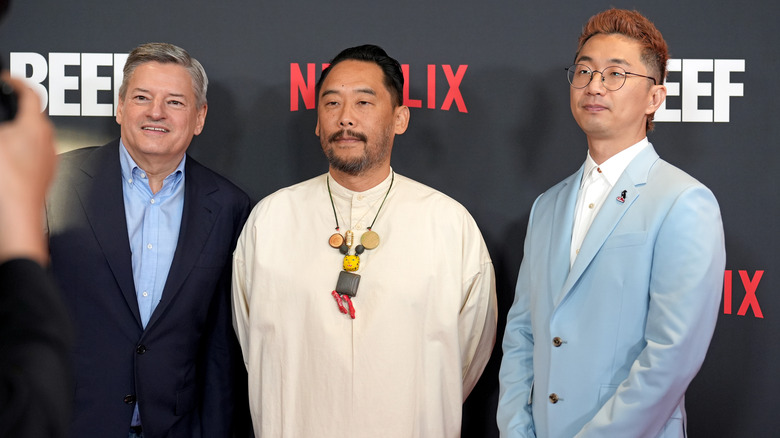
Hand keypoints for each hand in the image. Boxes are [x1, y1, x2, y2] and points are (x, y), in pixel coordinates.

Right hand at [0, 74, 55, 264]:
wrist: (17, 216)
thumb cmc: (7, 182)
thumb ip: (1, 122)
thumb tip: (3, 122)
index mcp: (36, 126)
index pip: (30, 92)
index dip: (16, 81)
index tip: (6, 79)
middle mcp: (48, 140)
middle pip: (32, 114)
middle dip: (14, 109)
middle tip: (2, 106)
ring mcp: (49, 157)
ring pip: (32, 134)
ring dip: (17, 130)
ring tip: (3, 135)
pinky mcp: (45, 172)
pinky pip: (33, 152)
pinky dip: (20, 148)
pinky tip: (7, 157)